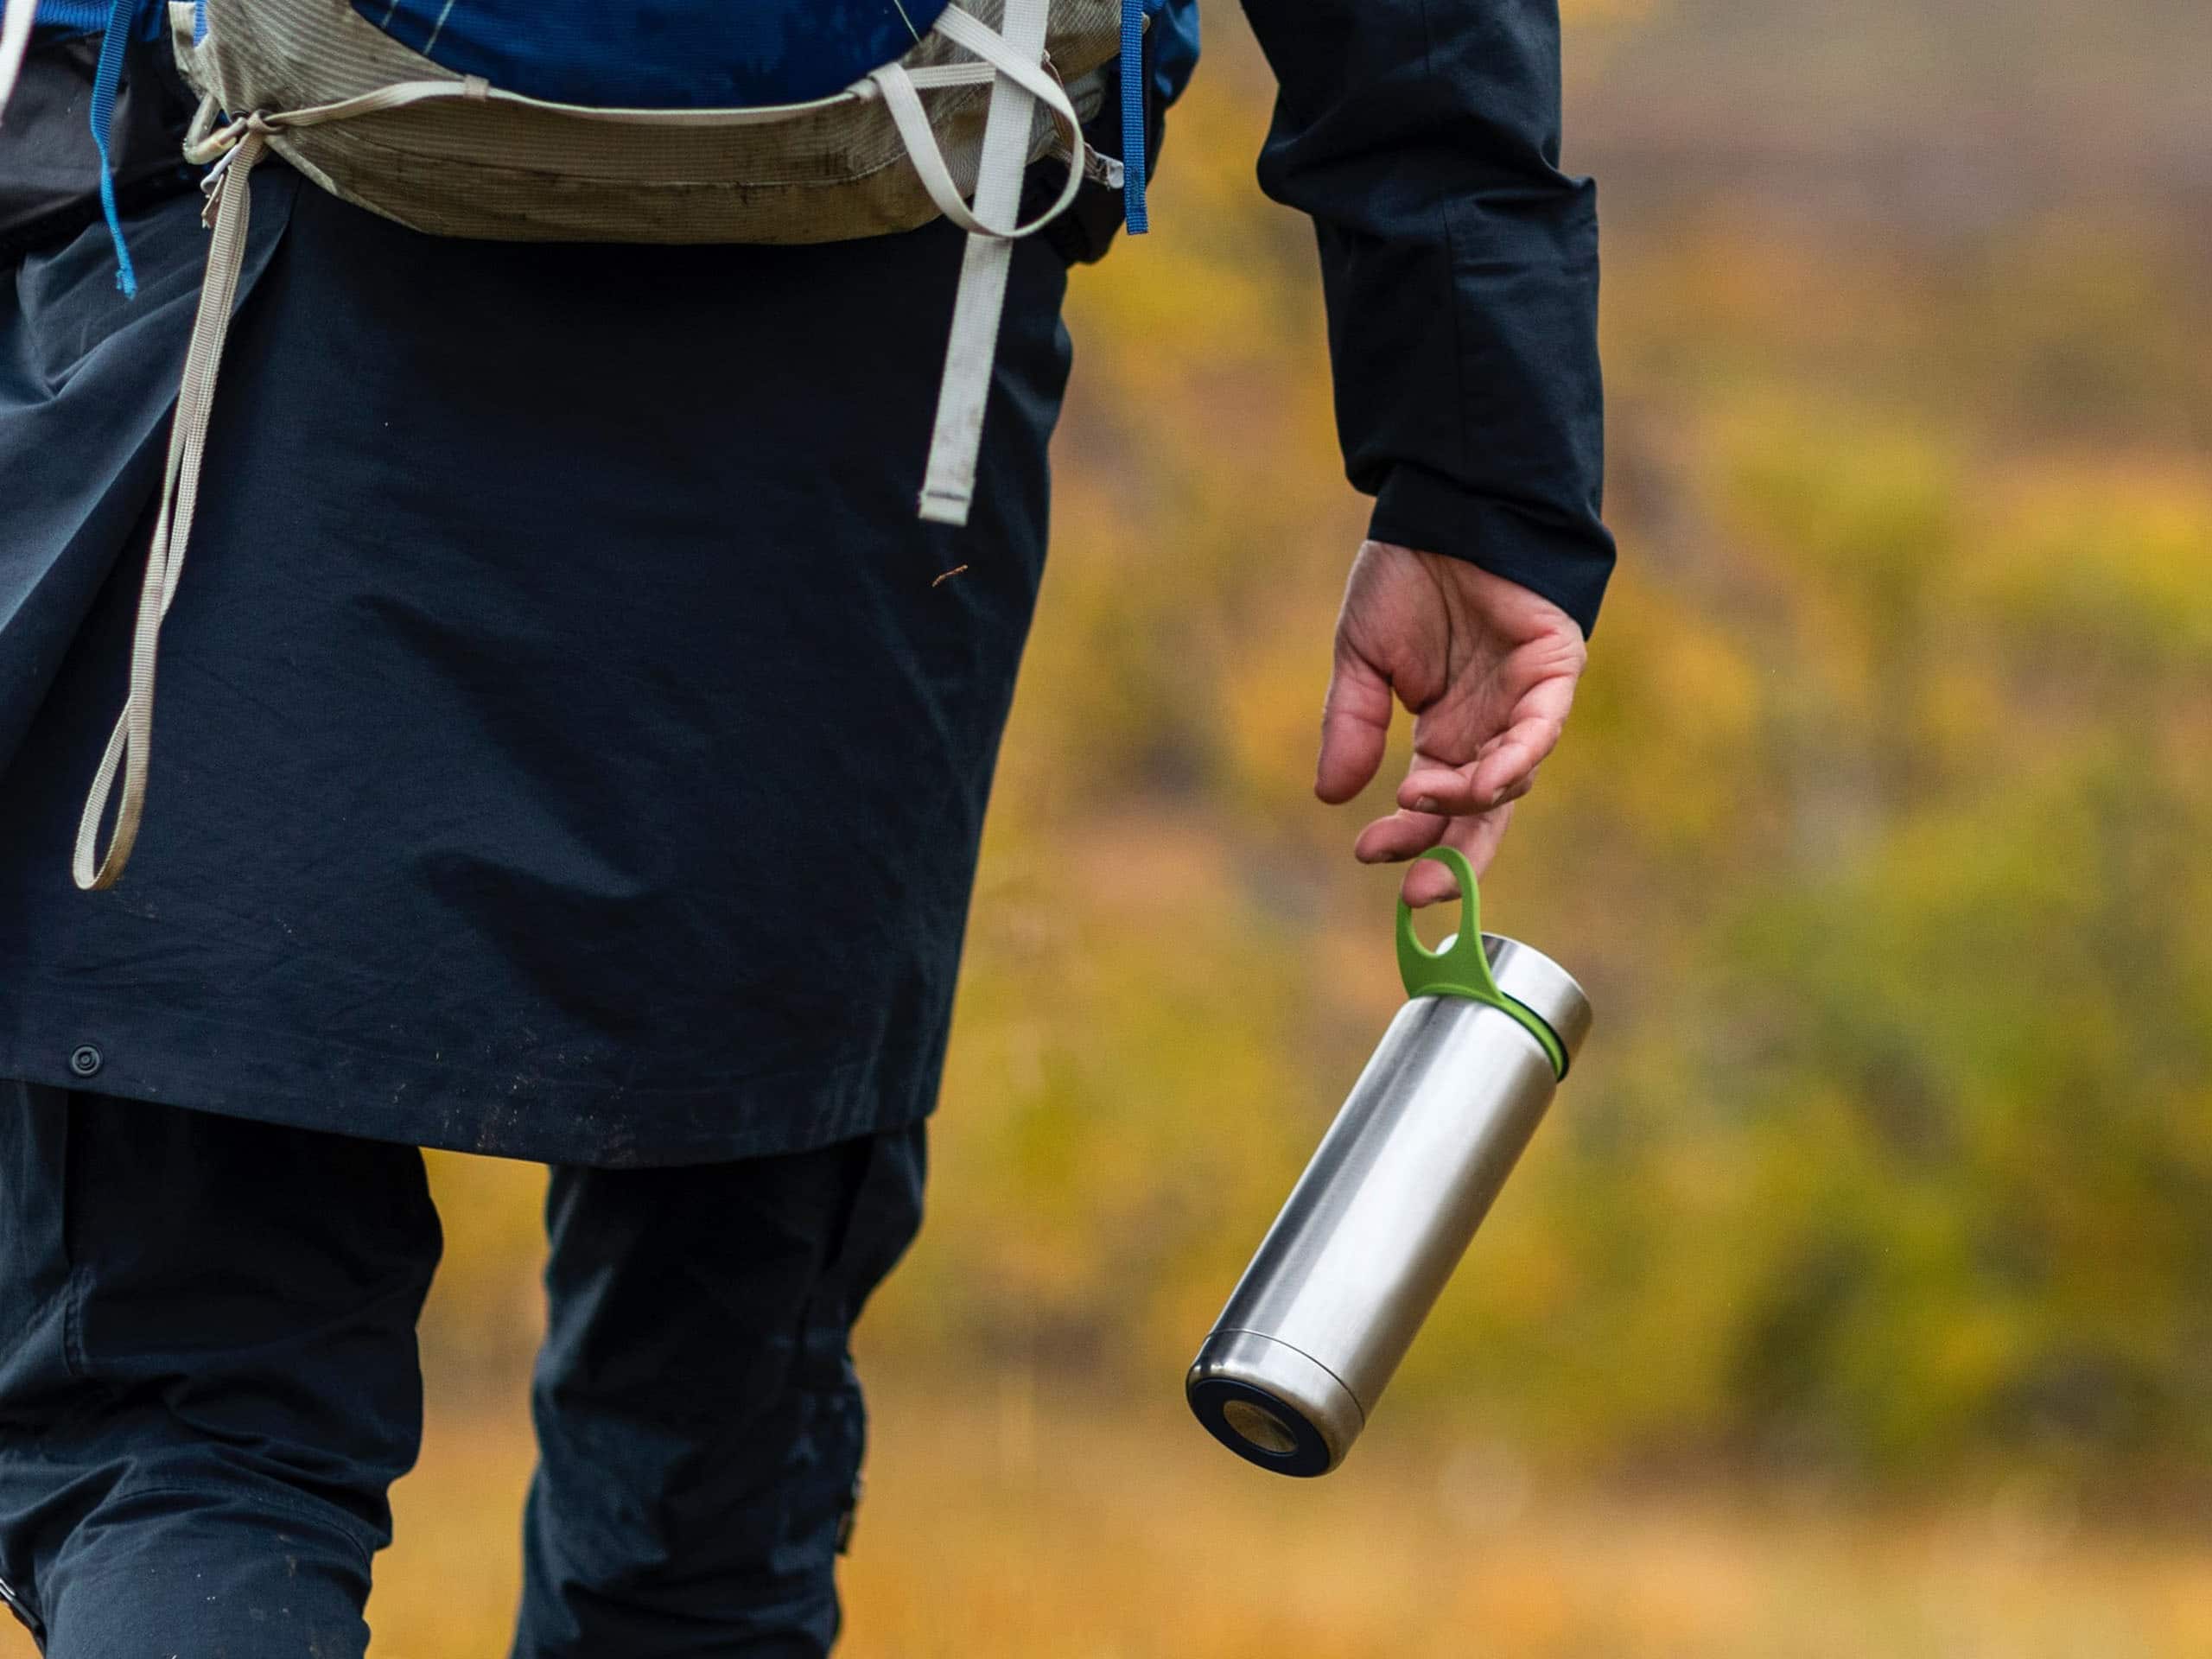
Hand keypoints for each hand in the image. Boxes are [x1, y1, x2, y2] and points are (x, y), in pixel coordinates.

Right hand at [1315, 541, 1587, 905]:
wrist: (1443, 506)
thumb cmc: (1405, 575)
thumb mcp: (1361, 660)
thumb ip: (1350, 726)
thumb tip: (1331, 797)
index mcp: (1446, 732)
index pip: (1434, 807)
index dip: (1407, 838)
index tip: (1366, 853)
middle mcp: (1488, 730)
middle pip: (1479, 815)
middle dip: (1450, 858)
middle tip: (1414, 889)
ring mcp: (1524, 706)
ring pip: (1509, 782)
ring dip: (1465, 800)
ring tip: (1417, 793)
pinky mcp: (1552, 673)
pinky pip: (1540, 732)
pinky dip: (1513, 761)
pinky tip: (1481, 781)